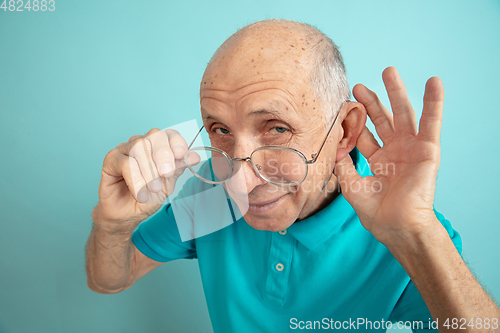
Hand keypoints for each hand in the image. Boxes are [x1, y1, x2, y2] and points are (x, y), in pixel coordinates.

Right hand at [93, 128, 198, 225]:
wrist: (127, 215)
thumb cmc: (147, 196)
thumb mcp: (168, 183)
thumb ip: (178, 168)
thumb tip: (194, 156)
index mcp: (157, 147)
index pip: (169, 134)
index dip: (177, 142)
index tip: (181, 155)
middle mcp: (141, 143)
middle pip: (154, 136)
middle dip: (164, 155)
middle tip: (167, 174)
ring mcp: (124, 149)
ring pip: (139, 147)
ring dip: (150, 171)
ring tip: (153, 189)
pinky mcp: (111, 160)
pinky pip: (126, 163)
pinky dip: (136, 180)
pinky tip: (140, 194)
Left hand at [335, 67, 443, 244]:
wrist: (398, 228)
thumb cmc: (378, 214)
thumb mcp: (352, 187)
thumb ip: (343, 166)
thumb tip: (331, 149)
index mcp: (379, 160)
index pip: (364, 135)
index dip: (354, 121)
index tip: (342, 106)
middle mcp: (395, 151)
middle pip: (382, 119)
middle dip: (371, 101)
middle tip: (357, 85)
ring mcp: (411, 149)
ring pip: (404, 114)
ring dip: (397, 93)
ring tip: (388, 71)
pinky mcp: (427, 150)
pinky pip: (432, 122)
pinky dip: (434, 102)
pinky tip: (433, 82)